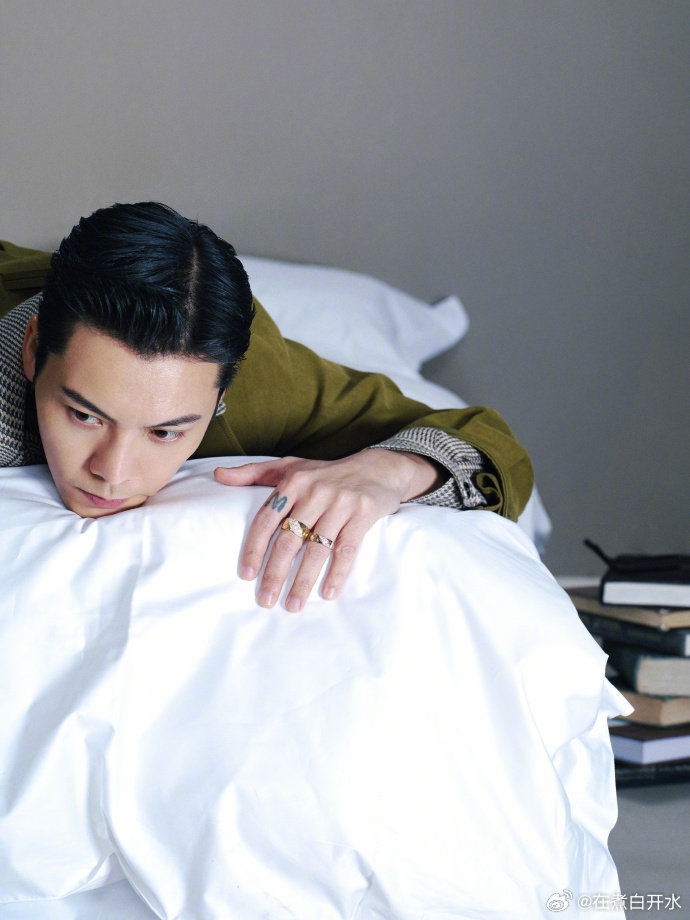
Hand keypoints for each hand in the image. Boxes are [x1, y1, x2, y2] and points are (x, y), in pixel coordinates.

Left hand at [214, 449, 440, 610]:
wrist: (378, 468)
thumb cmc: (327, 472)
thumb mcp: (291, 466)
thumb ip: (253, 473)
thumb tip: (218, 475)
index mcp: (293, 482)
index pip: (266, 519)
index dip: (254, 548)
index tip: (246, 575)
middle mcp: (315, 492)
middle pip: (289, 539)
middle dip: (275, 573)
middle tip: (266, 600)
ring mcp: (340, 503)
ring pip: (316, 549)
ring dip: (303, 581)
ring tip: (293, 605)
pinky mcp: (363, 514)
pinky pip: (347, 549)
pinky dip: (337, 573)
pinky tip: (328, 592)